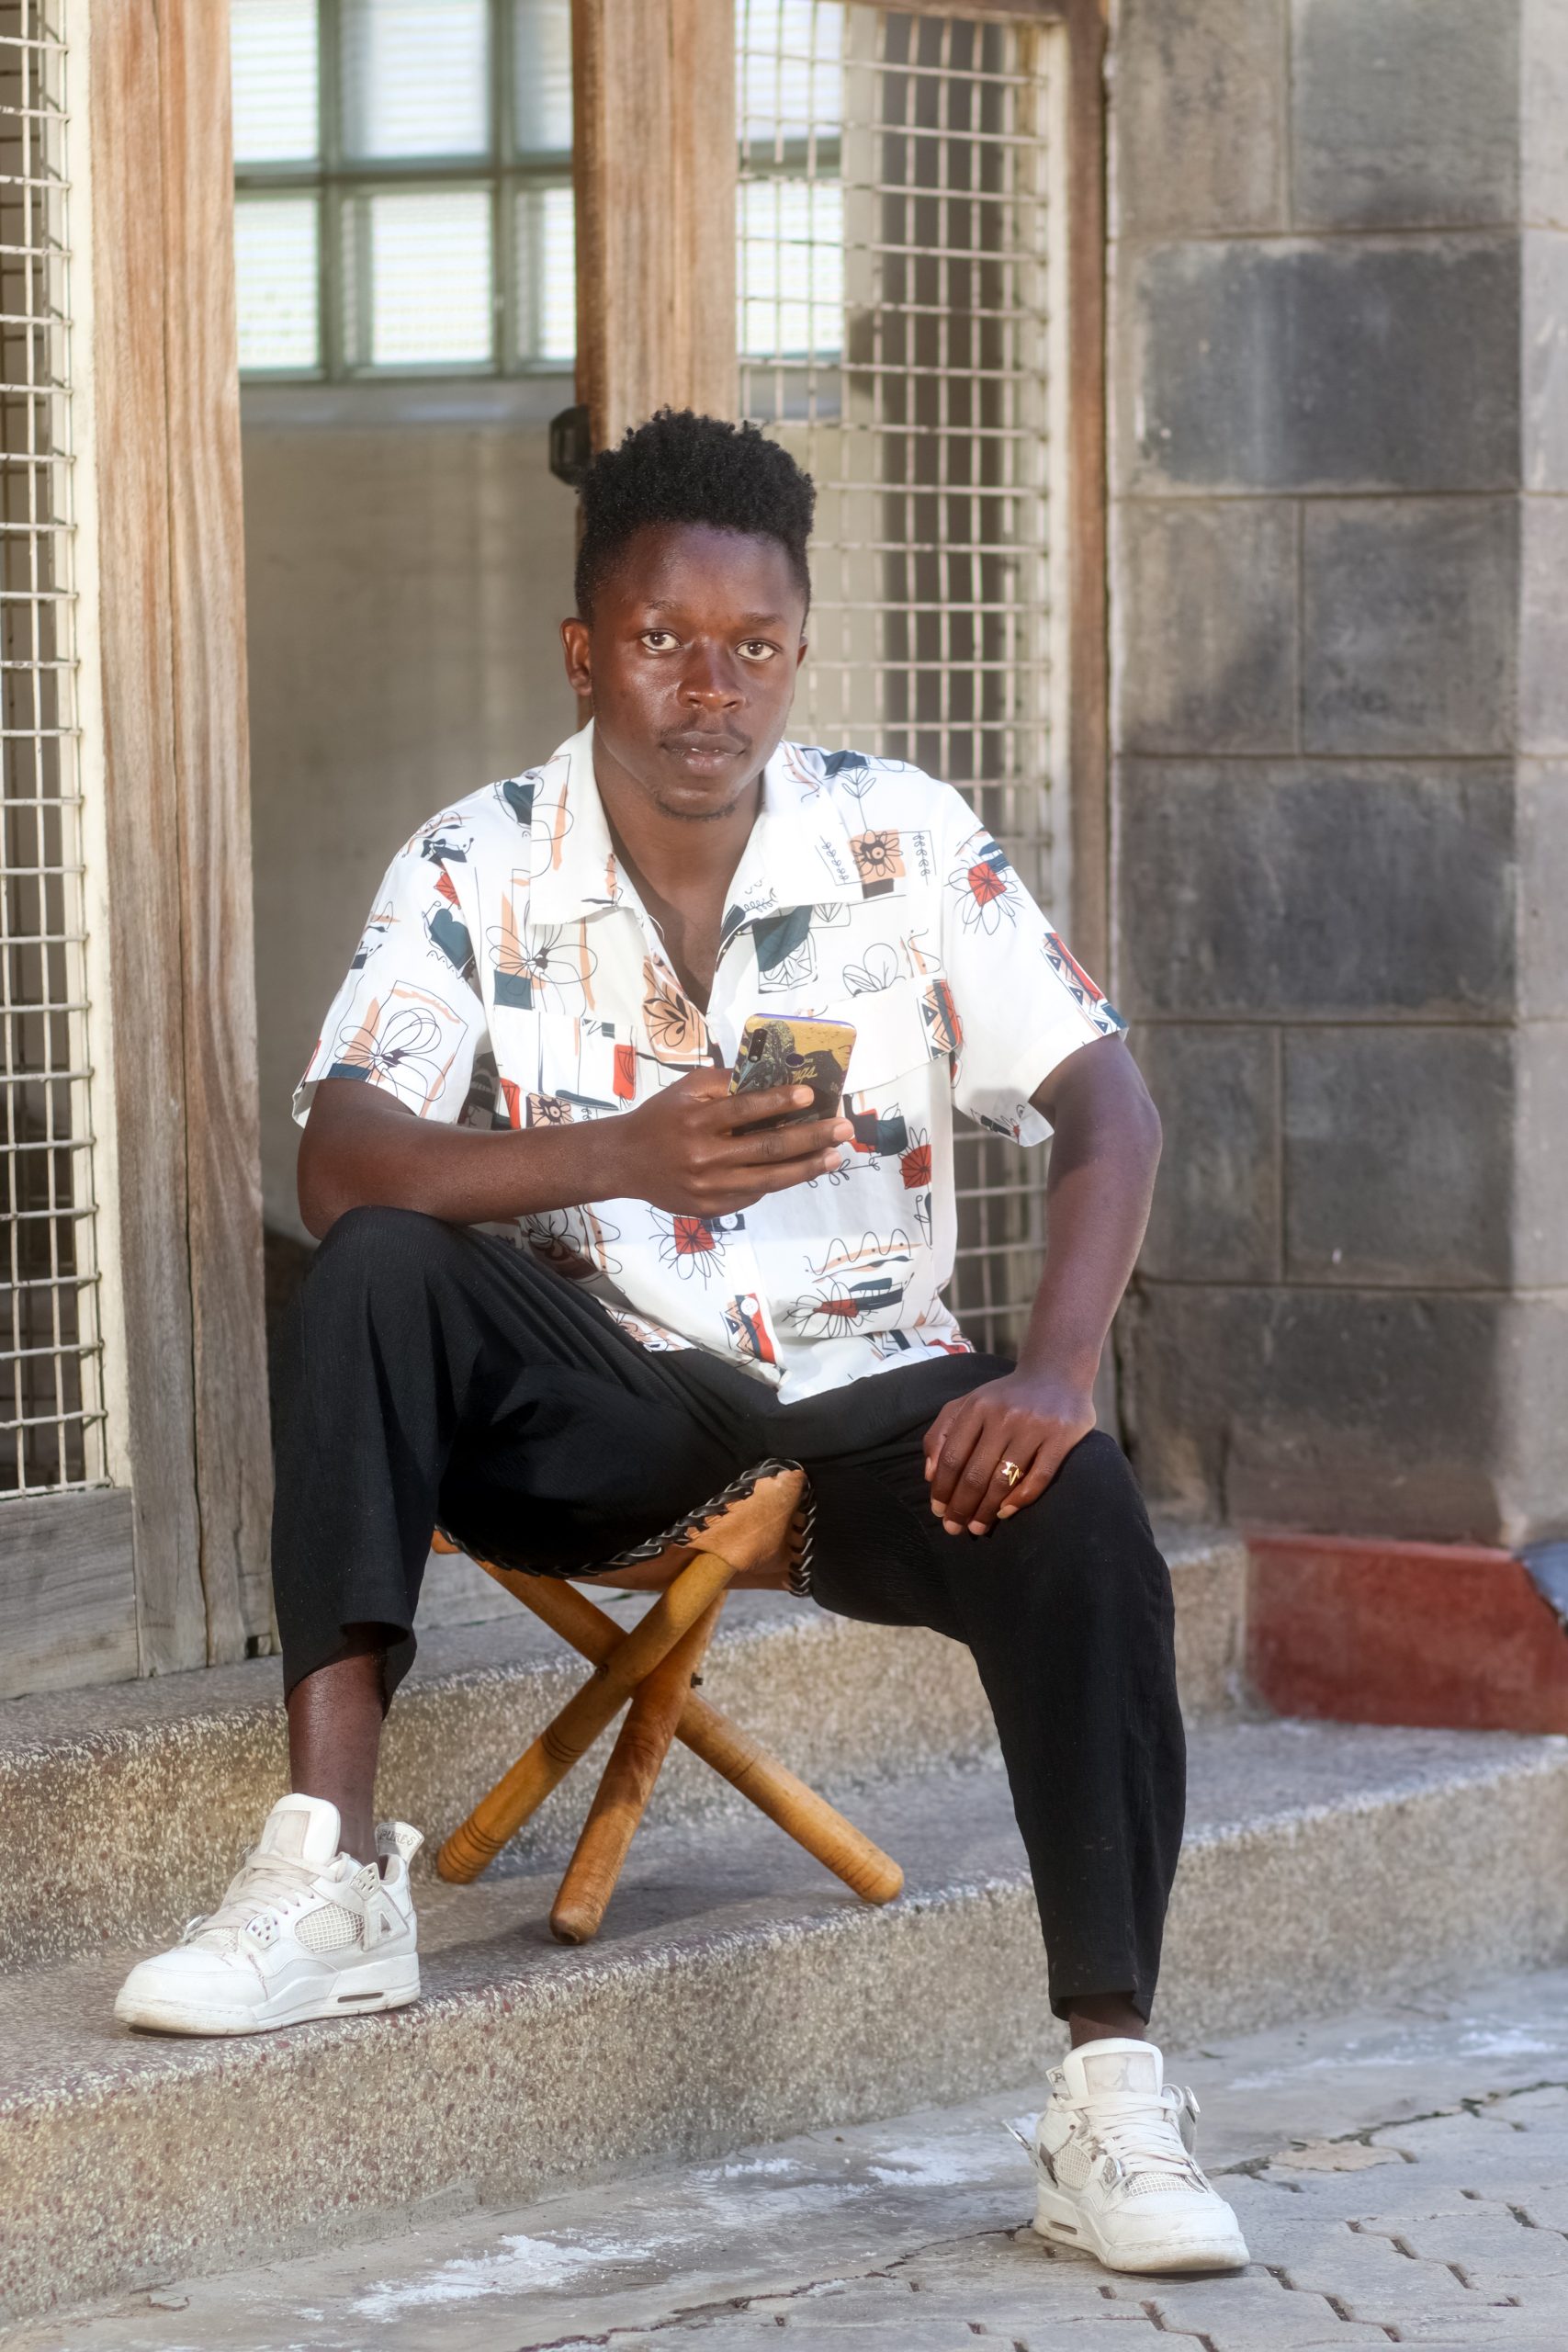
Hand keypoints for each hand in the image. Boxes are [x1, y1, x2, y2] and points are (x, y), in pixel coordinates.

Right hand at [610, 1067, 852, 1216]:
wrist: (624, 1161)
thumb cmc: (661, 1117)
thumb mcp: (685, 1090)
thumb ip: (724, 1082)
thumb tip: (773, 1077)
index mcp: (696, 1121)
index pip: (745, 1110)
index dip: (779, 1101)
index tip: (810, 1094)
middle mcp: (704, 1157)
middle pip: (767, 1148)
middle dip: (811, 1138)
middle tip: (842, 1129)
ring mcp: (709, 1188)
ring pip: (769, 1179)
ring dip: (807, 1167)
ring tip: (834, 1156)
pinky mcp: (711, 1208)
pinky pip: (754, 1195)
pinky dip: (779, 1181)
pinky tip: (802, 1170)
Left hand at [923, 1369, 1095, 1535]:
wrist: (1057, 1373)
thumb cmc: (1005, 1396)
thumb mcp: (968, 1404)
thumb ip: (942, 1433)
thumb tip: (930, 1475)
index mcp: (977, 1407)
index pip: (952, 1457)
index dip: (942, 1488)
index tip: (938, 1511)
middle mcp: (1004, 1416)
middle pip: (975, 1473)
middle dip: (961, 1507)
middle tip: (954, 1528)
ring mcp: (1034, 1426)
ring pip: (1004, 1480)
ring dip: (986, 1510)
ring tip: (977, 1527)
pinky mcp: (1061, 1437)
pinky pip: (1039, 1477)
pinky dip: (1020, 1499)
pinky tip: (1005, 1512)